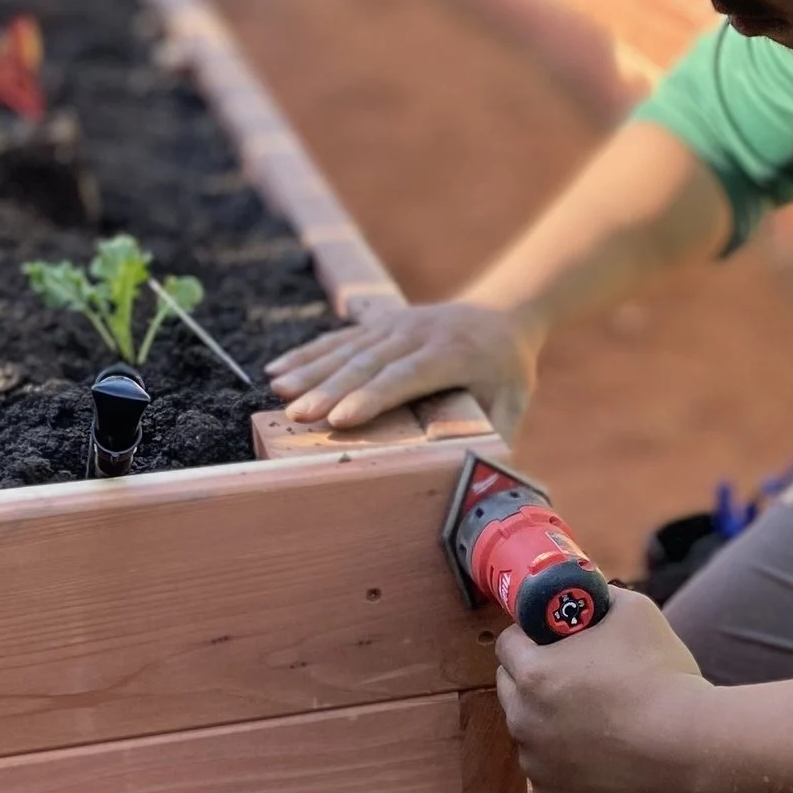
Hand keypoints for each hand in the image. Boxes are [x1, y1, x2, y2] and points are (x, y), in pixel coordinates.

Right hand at [266, 295, 537, 437]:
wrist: (503, 312)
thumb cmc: (507, 369)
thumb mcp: (515, 400)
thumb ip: (499, 436)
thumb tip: (483, 479)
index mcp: (453, 353)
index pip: (406, 376)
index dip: (372, 397)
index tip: (340, 420)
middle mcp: (419, 333)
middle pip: (369, 363)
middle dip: (330, 389)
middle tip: (299, 415)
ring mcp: (395, 324)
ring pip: (348, 349)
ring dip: (310, 370)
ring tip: (278, 393)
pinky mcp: (379, 323)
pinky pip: (339, 339)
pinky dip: (307, 354)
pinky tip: (277, 370)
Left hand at [495, 588, 710, 792]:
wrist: (690, 745)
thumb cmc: (663, 675)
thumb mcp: (635, 610)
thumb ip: (601, 596)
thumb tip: (592, 592)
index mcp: (533, 672)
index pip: (507, 644)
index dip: (529, 636)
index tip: (551, 639)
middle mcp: (523, 719)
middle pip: (509, 687)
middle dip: (532, 677)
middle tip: (573, 675)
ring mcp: (535, 761)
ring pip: (527, 730)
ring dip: (545, 720)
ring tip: (591, 715)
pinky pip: (546, 768)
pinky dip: (563, 760)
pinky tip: (597, 750)